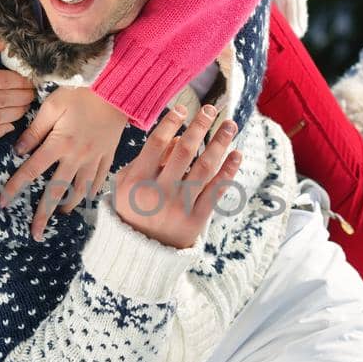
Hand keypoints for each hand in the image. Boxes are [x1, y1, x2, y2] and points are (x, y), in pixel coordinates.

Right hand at [0, 31, 35, 146]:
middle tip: (32, 94)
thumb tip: (3, 40)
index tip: (30, 80)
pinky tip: (10, 125)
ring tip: (24, 106)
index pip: (3, 81)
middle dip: (24, 97)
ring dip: (17, 113)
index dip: (22, 81)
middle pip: (5, 101)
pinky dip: (1, 131)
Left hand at [0, 87, 129, 241]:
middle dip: (44, 214)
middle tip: (35, 233)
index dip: (15, 187)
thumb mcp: (51, 106)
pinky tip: (86, 198)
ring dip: (69, 205)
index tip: (3, 203)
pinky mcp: (109, 155)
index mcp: (59, 144)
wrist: (117, 88)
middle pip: (57, 191)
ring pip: (80, 190)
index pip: (31, 171)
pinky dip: (92, 192)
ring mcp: (95, 158)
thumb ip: (34, 131)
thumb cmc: (81, 92)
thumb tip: (18, 151)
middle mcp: (77, 157)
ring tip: (60, 215)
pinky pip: (100, 180)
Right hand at [113, 103, 240, 248]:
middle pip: (185, 151)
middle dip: (200, 126)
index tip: (183, 108)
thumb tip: (179, 137)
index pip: (157, 143)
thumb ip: (147, 160)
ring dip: (220, 143)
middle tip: (210, 109)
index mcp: (137, 180)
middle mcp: (158, 192)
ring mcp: (179, 206)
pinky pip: (216, 190)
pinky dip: (228, 171)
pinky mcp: (195, 219)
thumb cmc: (132, 209)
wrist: (139, 252)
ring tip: (229, 126)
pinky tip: (236, 154)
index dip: (171, 122)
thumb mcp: (126, 184)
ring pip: (205, 167)